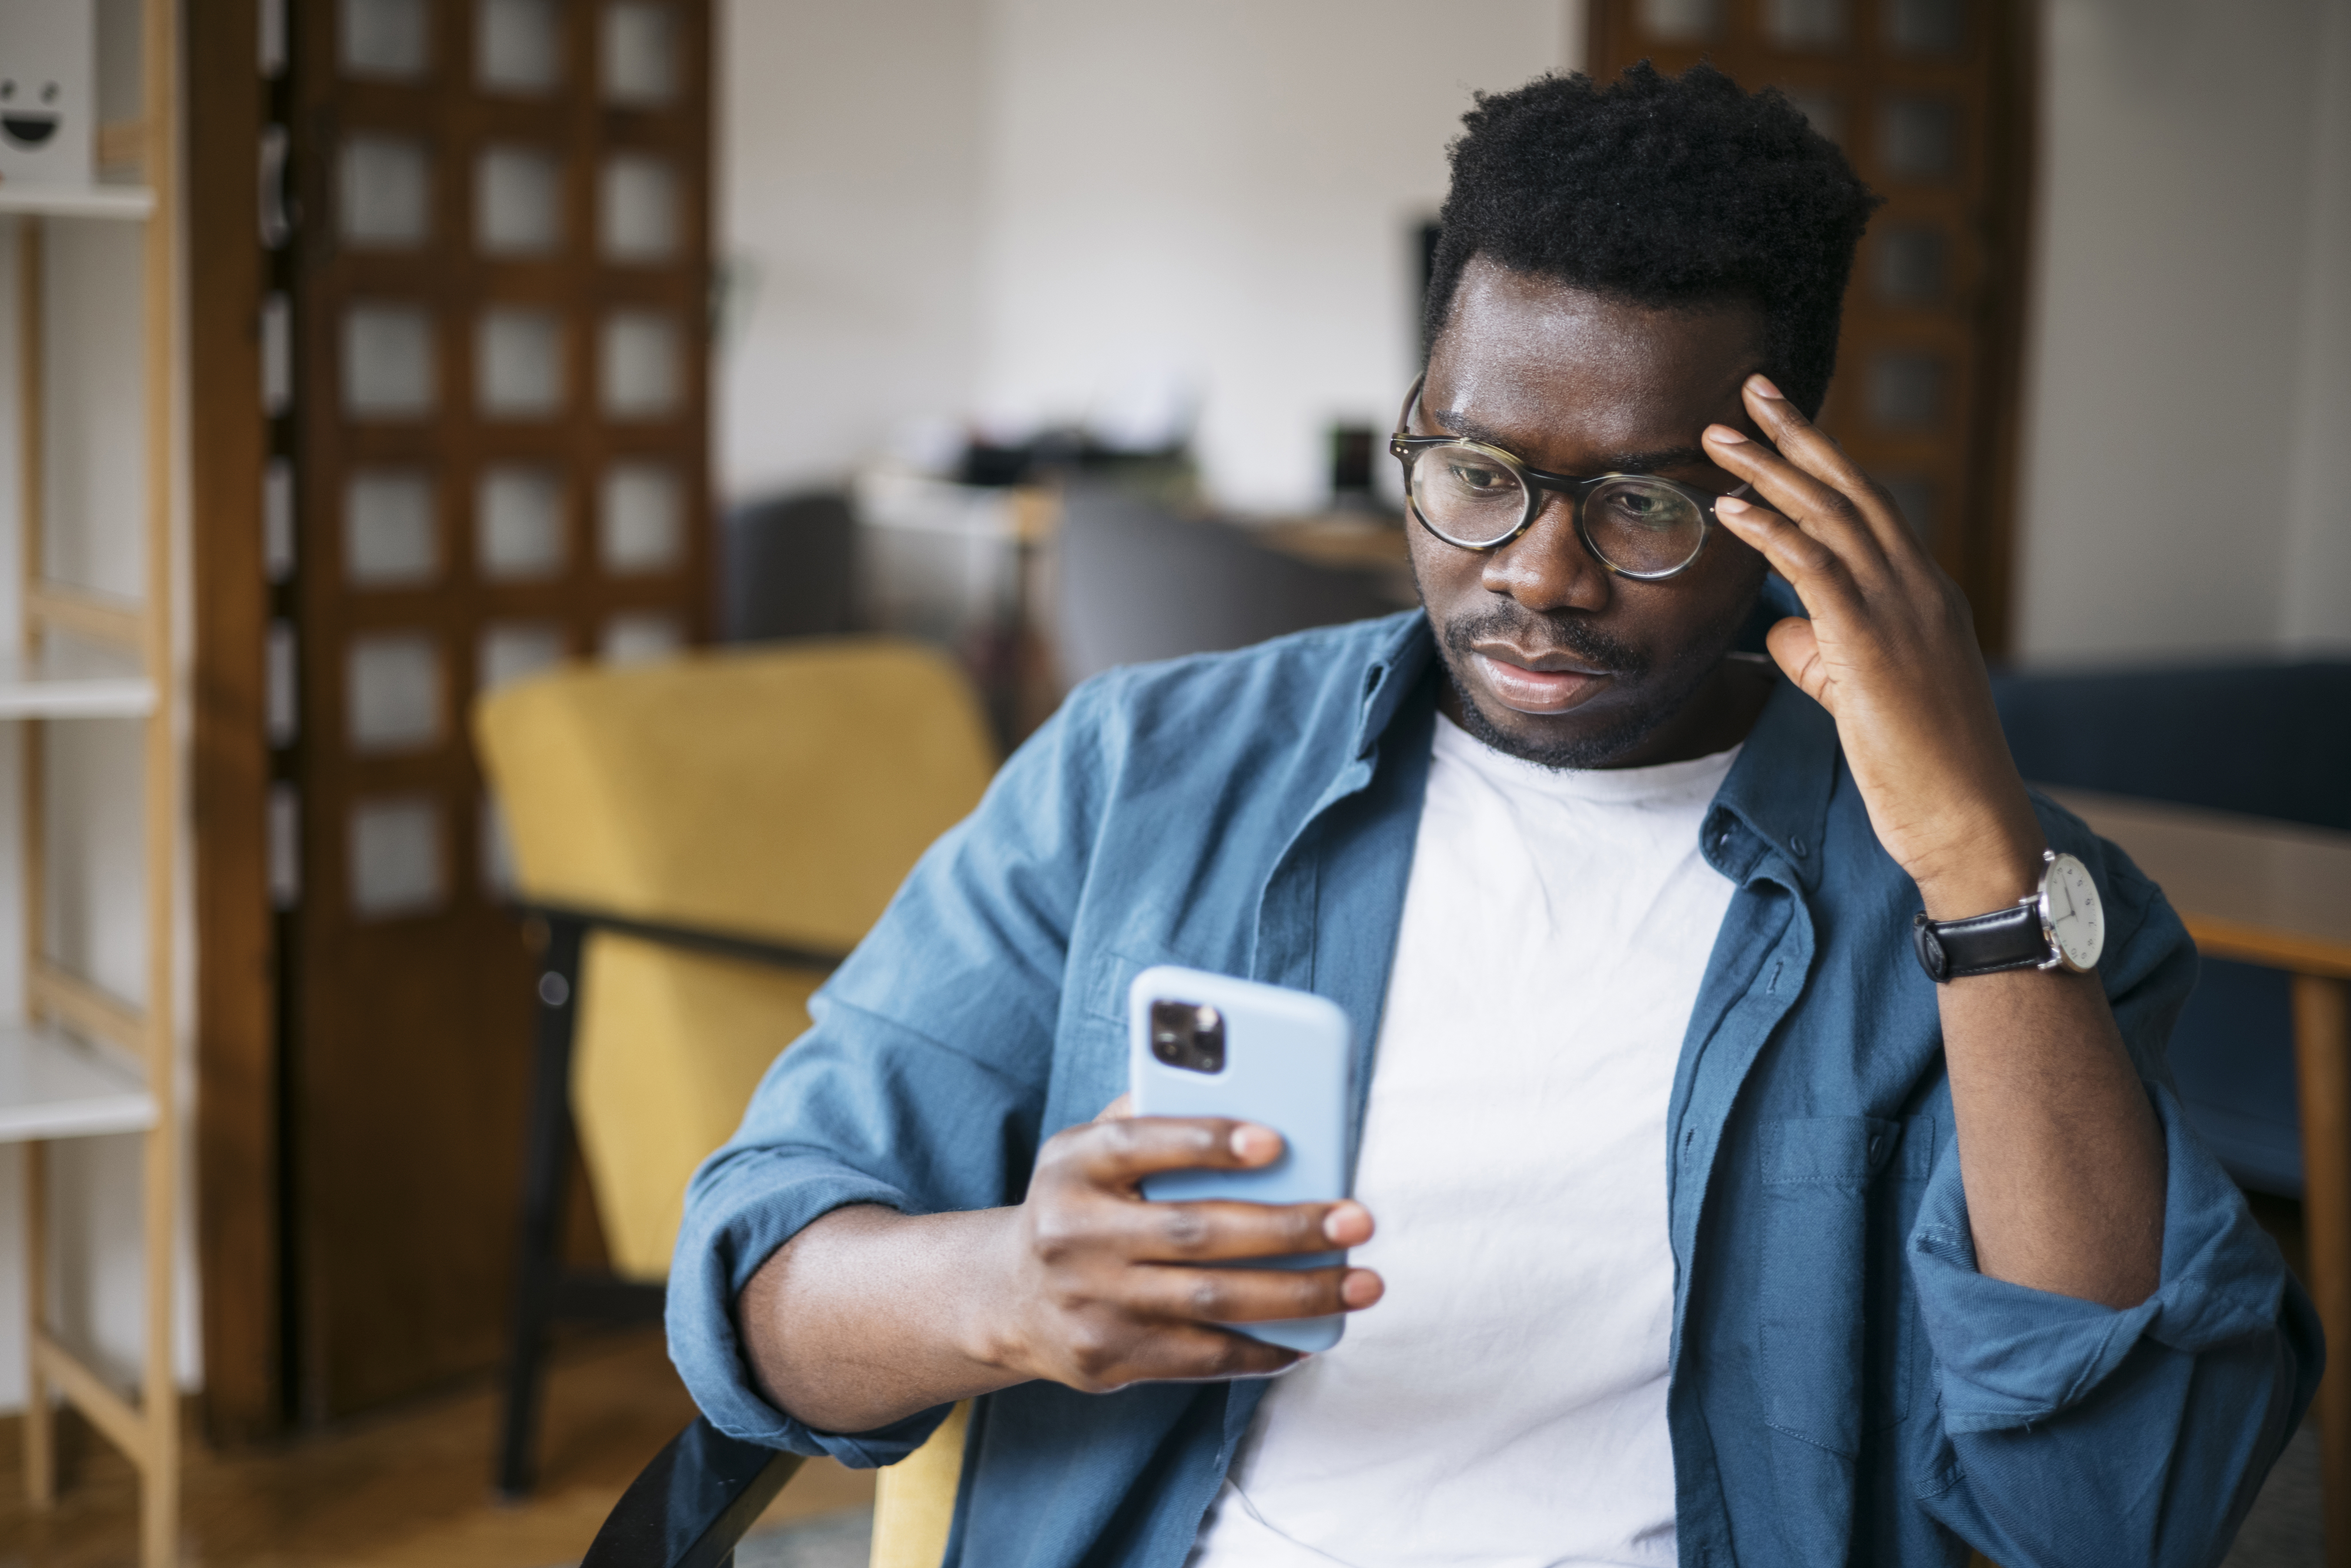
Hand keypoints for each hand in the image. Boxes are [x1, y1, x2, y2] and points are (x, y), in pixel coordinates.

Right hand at [977, 1106, 1380, 1393]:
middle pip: (1195, 1231)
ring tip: (1363, 1283)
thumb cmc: (1082, 1203)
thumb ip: (1151, 1114)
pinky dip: (1265, 1347)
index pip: (1139, 1143)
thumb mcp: (1089, 1150)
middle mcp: (1074, 1234)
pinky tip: (1312, 1334)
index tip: (1276, 1140)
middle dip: (1289, 1227)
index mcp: (1073, 1165)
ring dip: (1299, 1295)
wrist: (1009, 1298)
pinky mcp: (1110, 1358)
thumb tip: (1249, 1090)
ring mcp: (1092, 1302)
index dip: (1207, 1141)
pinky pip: (1203, 1357)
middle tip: (1358, 1219)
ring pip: (1213, 1301)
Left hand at [1702, 376, 2043, 915]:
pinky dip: (1771, 531)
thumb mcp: (1861, 696)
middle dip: (1797, 436)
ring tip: (1716, 435)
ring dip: (1769, 470)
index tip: (1779, 420)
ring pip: (1831, 517)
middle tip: (1749, 390)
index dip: (1821, 459)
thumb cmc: (1917, 768)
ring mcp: (1902, 612)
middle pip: (1851, 490)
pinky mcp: (1873, 645)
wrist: (1967, 821)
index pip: (1868, 507)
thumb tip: (1783, 623)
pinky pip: (1816, 570)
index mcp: (1923, 594)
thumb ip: (1823, 651)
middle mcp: (1918, 588)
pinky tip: (1730, 508)